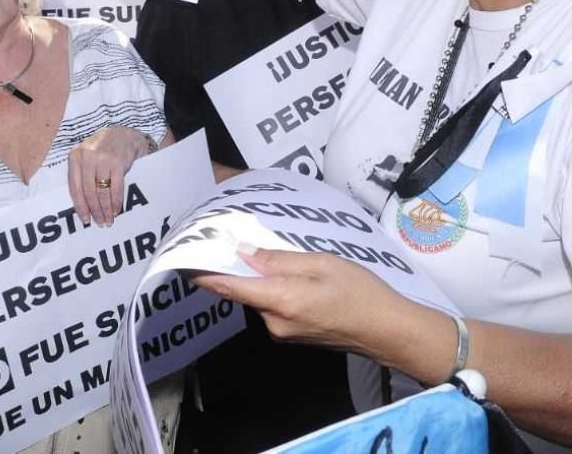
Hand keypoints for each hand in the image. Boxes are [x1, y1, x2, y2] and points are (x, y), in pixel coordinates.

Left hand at [67, 126, 152, 225]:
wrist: (124, 135)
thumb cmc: (102, 151)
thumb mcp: (86, 158)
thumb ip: (81, 175)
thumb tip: (81, 206)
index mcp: (75, 157)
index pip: (75, 187)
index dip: (80, 206)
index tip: (85, 219)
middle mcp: (87, 157)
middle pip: (88, 191)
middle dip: (94, 210)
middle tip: (99, 222)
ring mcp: (103, 159)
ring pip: (102, 190)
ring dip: (105, 208)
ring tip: (109, 219)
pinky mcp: (118, 162)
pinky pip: (116, 187)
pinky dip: (116, 201)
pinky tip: (116, 209)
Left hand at [194, 247, 399, 355]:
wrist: (387, 330)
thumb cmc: (360, 293)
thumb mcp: (322, 263)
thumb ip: (279, 260)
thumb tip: (244, 253)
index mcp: (279, 300)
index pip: (228, 287)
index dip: (203, 272)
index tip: (184, 257)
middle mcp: (274, 321)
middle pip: (243, 290)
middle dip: (238, 266)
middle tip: (235, 237)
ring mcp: (282, 331)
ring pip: (260, 297)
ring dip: (261, 278)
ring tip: (279, 254)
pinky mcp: (292, 334)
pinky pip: (274, 306)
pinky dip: (275, 289)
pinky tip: (297, 276)